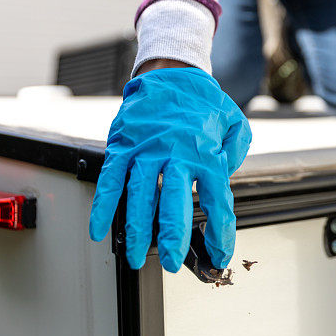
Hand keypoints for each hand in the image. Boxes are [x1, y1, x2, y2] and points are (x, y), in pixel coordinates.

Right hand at [89, 67, 251, 272]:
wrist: (170, 72)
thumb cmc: (203, 102)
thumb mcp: (234, 122)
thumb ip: (236, 151)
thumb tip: (227, 177)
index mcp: (206, 152)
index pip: (217, 200)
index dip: (220, 231)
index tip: (220, 253)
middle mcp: (176, 153)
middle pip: (174, 202)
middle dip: (173, 236)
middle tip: (172, 263)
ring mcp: (146, 150)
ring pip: (139, 196)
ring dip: (136, 229)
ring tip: (135, 256)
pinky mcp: (123, 145)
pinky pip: (110, 179)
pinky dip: (103, 205)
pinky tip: (99, 230)